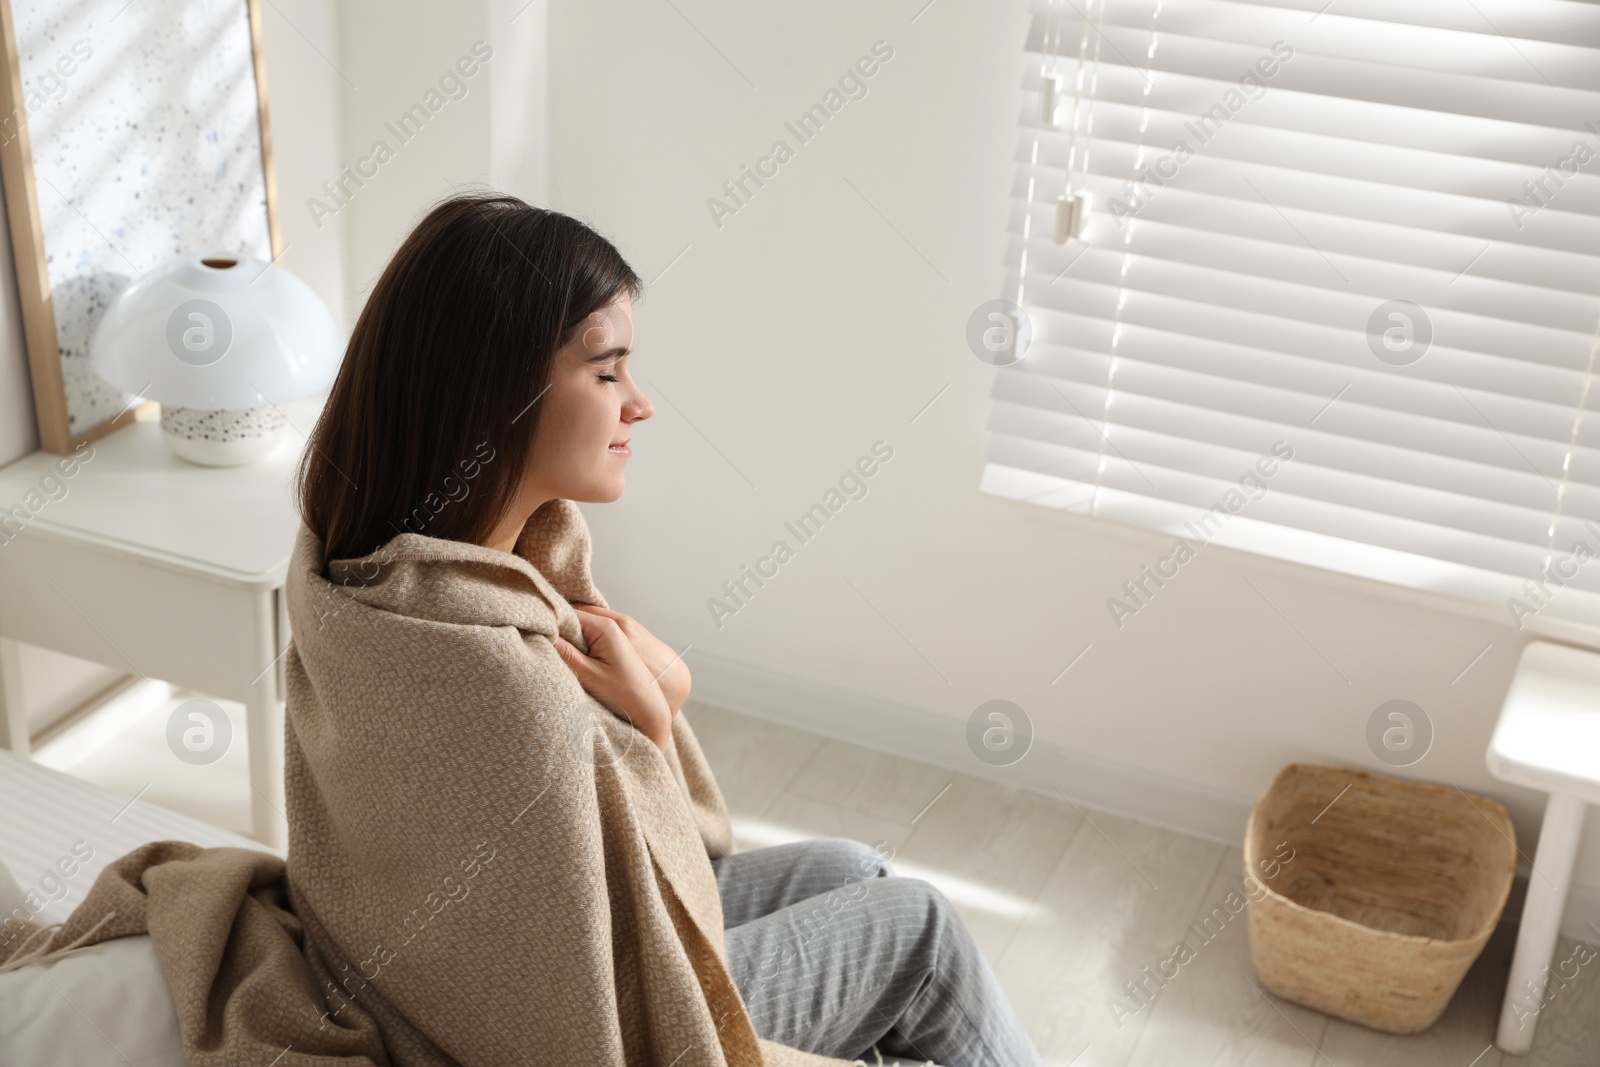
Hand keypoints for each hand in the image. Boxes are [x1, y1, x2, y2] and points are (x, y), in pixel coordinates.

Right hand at [552, 610, 672, 752]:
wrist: (651, 708)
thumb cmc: (625, 695)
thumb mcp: (590, 677)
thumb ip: (566, 655)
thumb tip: (542, 635)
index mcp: (606, 627)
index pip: (567, 612)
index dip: (548, 620)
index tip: (531, 631)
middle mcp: (612, 622)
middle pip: (574, 614)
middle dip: (556, 626)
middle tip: (538, 640)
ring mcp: (615, 630)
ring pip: (581, 623)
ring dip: (568, 633)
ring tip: (553, 649)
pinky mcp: (615, 640)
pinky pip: (590, 632)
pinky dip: (578, 639)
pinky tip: (570, 653)